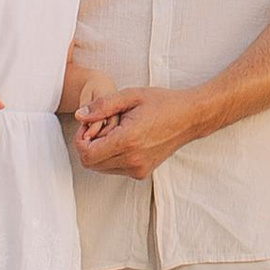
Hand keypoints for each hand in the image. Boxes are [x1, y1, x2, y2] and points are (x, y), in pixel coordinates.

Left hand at [74, 85, 202, 180]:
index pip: (87, 154)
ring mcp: (138, 170)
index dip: (81, 139)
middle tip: (101, 125)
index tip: (90, 124)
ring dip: (100, 151)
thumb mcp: (131, 95)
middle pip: (91, 163)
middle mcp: (132, 160)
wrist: (190, 117)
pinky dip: (111, 156)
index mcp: (128, 140)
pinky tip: (124, 139)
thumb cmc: (163, 103)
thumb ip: (102, 106)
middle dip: (89, 145)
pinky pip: (114, 168)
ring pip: (101, 168)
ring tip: (115, 130)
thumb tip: (79, 115)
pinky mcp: (141, 173)